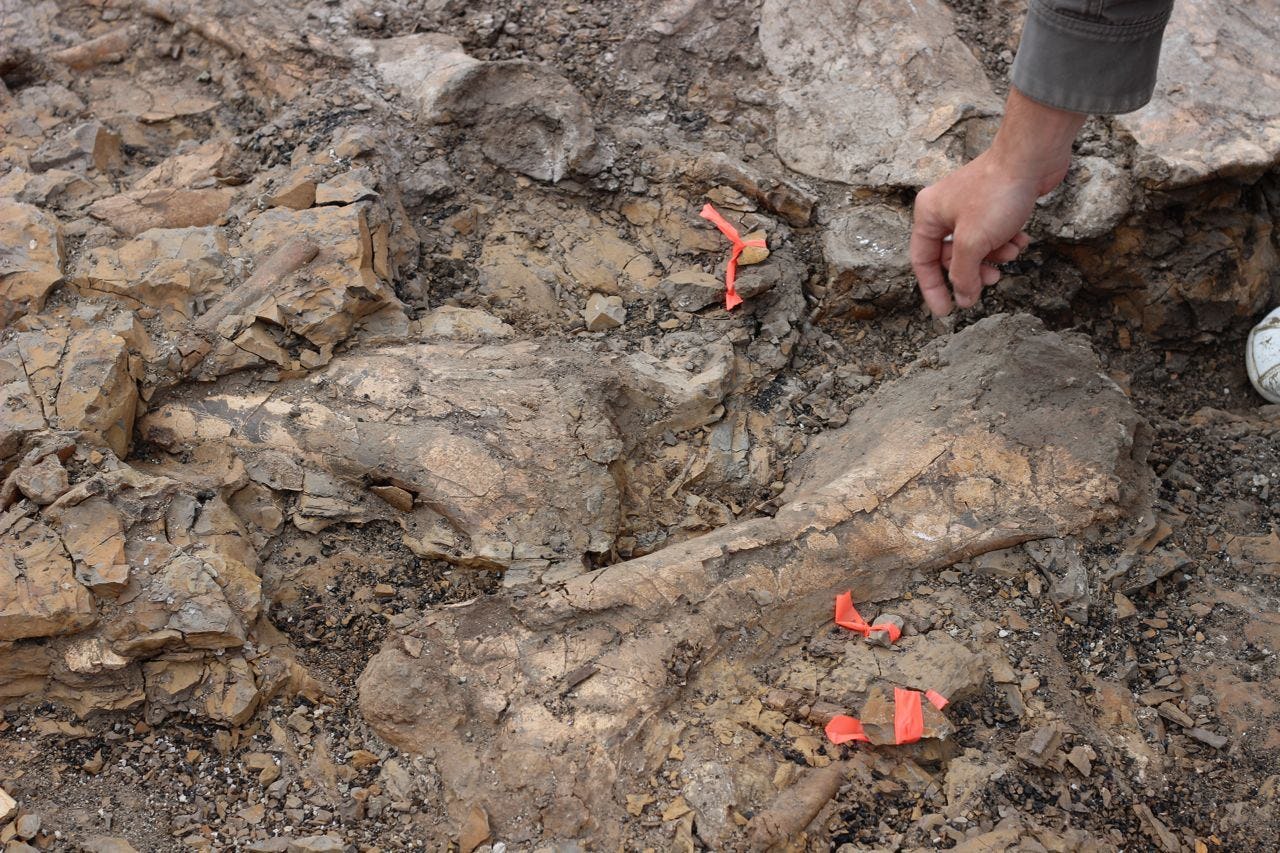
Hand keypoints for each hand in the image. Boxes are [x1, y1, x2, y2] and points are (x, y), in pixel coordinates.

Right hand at [910, 88, 1085, 315]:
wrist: (1031, 156)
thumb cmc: (996, 194)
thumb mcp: (973, 242)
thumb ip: (964, 275)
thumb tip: (963, 300)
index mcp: (928, 215)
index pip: (922, 261)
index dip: (933, 289)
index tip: (946, 312)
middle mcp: (945, 210)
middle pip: (952, 257)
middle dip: (974, 270)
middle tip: (991, 281)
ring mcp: (970, 206)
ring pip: (976, 247)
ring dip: (995, 256)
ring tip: (1011, 252)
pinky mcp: (994, 203)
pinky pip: (994, 234)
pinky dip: (1007, 241)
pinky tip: (1021, 238)